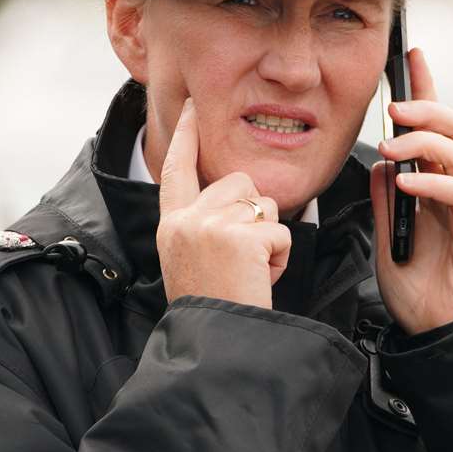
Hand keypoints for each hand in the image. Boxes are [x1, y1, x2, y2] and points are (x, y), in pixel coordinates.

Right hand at [157, 100, 291, 307]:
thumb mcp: (190, 259)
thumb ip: (204, 224)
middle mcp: (188, 220)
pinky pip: (280, 233)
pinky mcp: (241, 238)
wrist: (215, 342)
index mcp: (172, 225)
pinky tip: (259, 279)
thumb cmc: (211, 307)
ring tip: (249, 271)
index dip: (185, 136)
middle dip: (254, 212)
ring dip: (268, 238)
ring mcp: (212, 226)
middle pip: (238, 183)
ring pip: (264, 205)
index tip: (190, 109)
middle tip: (243, 257)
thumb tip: (238, 198)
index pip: (176, 169)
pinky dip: (279, 258)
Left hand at [370, 47, 452, 334]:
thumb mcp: (387, 234)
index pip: (436, 124)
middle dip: (429, 106)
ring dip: (427, 139)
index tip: (413, 54)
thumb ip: (385, 197)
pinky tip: (406, 182)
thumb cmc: (419, 286)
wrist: (438, 330)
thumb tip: (379, 160)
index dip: (427, 86)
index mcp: (438, 182)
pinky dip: (432, 181)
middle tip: (394, 107)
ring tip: (392, 147)